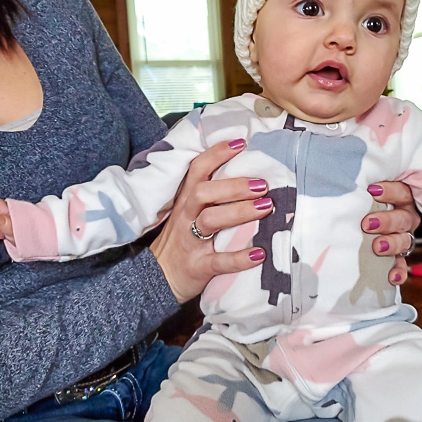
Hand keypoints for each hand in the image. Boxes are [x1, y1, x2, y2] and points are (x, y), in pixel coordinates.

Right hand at [150, 139, 273, 304]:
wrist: (156, 278)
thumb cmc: (181, 240)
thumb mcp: (188, 212)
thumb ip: (211, 195)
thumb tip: (249, 175)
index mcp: (186, 200)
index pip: (198, 170)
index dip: (217, 154)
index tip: (241, 143)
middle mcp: (186, 217)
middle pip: (204, 192)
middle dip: (234, 186)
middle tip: (262, 184)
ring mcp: (191, 242)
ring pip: (211, 220)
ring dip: (239, 212)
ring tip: (265, 207)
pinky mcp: (198, 267)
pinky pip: (219, 261)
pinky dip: (239, 258)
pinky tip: (259, 254)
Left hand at [362, 182, 419, 284]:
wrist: (359, 227)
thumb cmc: (361, 203)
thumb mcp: (364, 193)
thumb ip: (358, 188)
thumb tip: (337, 179)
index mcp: (400, 199)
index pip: (402, 192)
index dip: (390, 191)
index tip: (371, 190)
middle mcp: (405, 218)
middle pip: (403, 218)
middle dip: (387, 221)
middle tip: (368, 224)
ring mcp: (403, 238)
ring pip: (404, 241)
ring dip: (392, 244)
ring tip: (377, 247)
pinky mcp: (397, 257)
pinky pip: (402, 266)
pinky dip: (398, 272)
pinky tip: (391, 276)